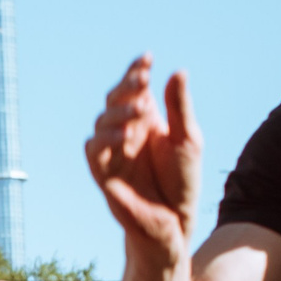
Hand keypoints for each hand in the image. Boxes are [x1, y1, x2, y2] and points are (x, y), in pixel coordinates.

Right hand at [86, 54, 200, 258]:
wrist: (174, 221)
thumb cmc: (182, 181)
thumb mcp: (187, 139)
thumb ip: (179, 107)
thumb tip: (177, 71)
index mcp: (145, 121)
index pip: (135, 88)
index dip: (136, 71)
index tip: (147, 59)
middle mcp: (126, 132)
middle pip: (114, 100)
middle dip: (127, 87)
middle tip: (144, 80)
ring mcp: (113, 152)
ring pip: (101, 121)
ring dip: (117, 112)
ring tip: (140, 109)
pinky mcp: (103, 173)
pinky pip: (93, 151)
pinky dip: (105, 139)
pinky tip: (126, 136)